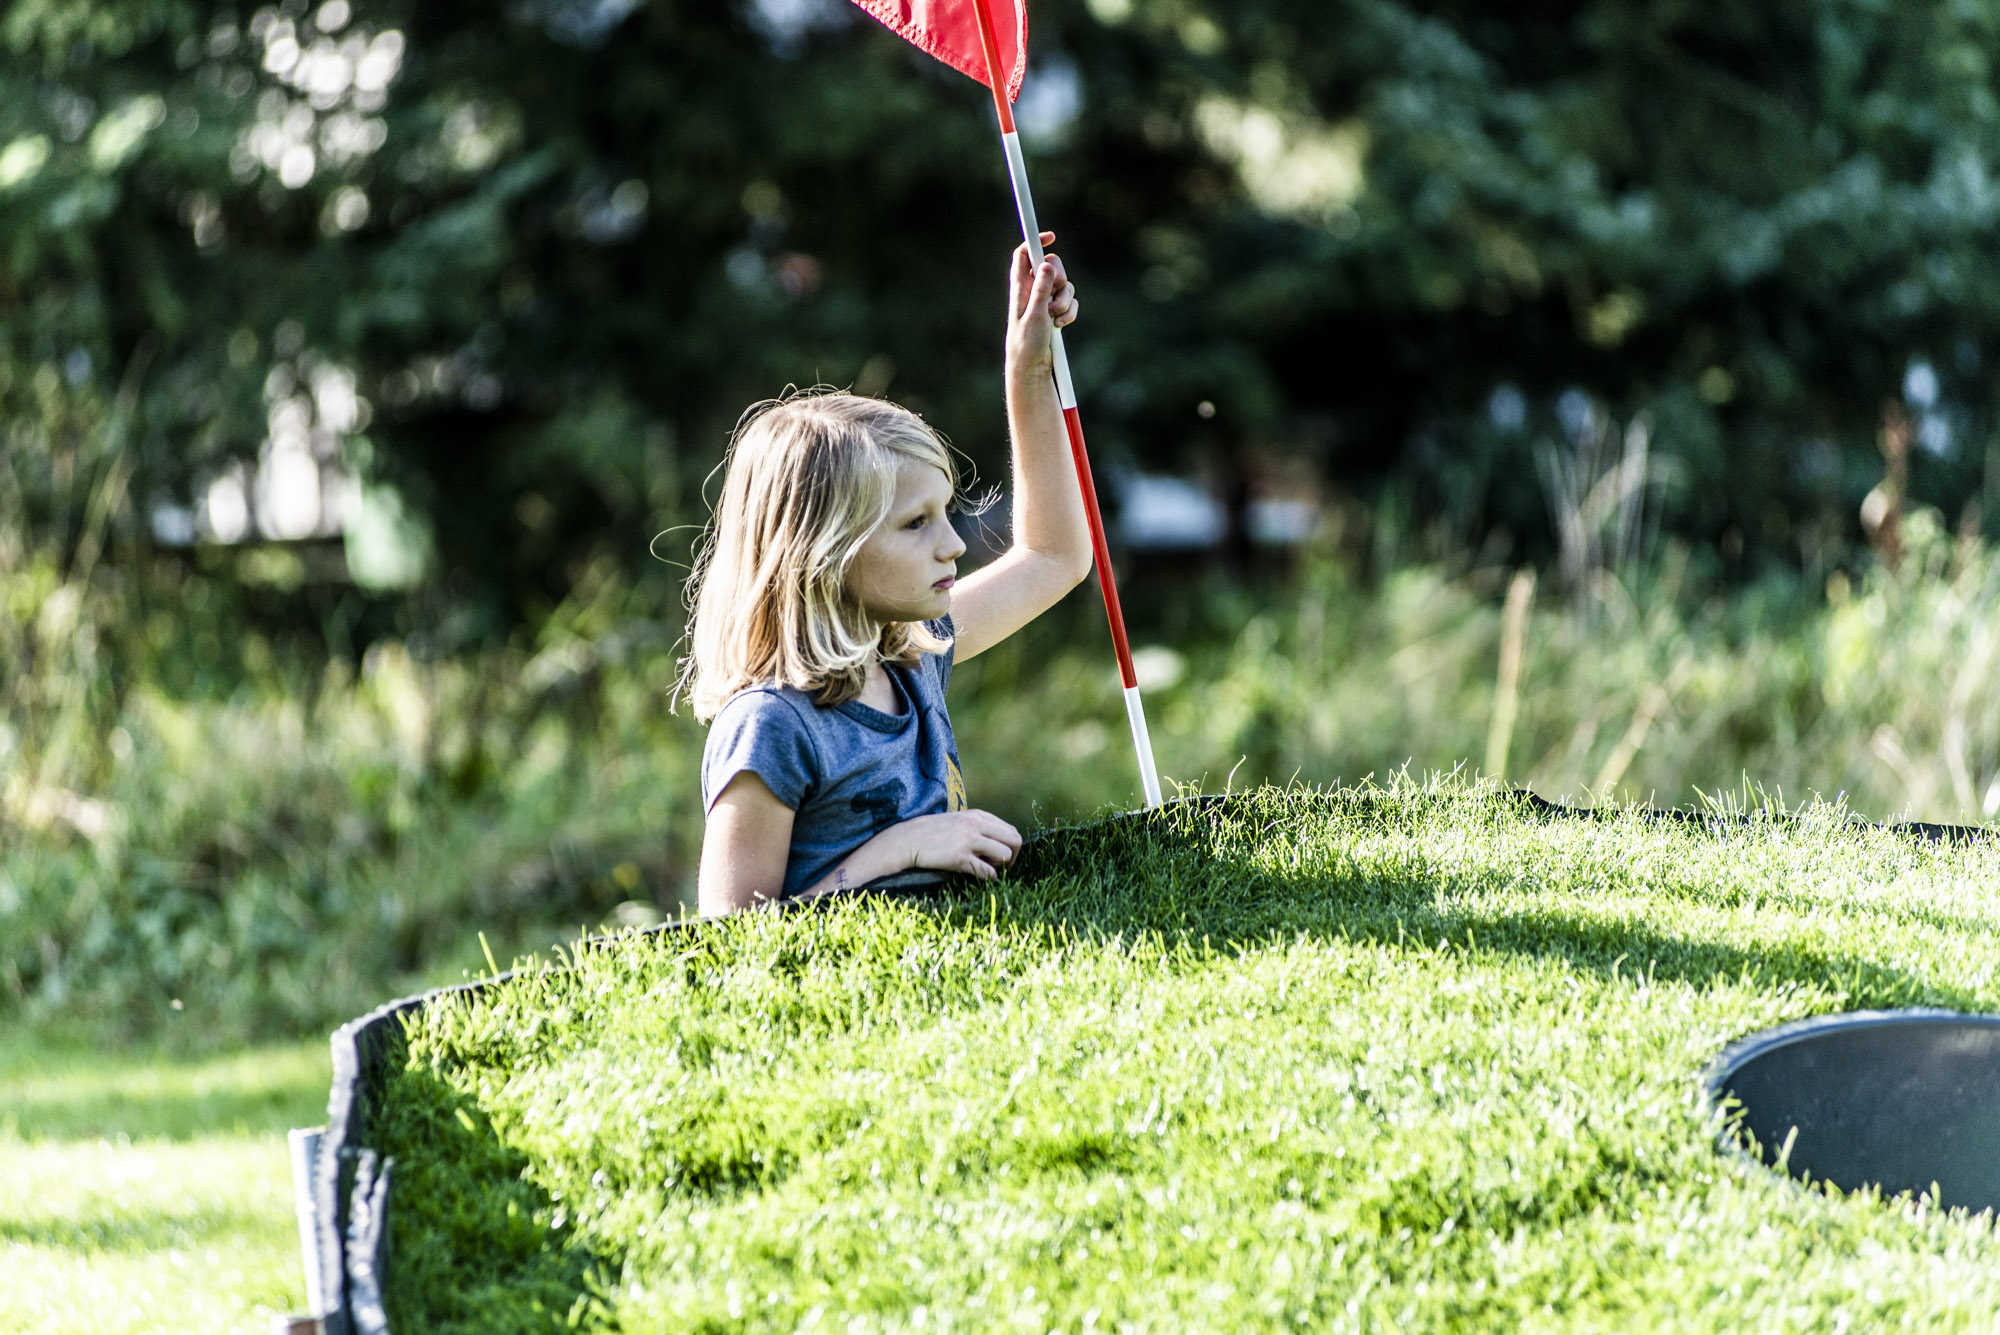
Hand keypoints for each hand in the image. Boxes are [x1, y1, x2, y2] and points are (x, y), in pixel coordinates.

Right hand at [891, 808, 1022, 879]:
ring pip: (1005, 856)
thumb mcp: (958, 821)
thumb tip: (999, 842)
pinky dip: (988, 877)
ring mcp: (968, 840)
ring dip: (1000, 867)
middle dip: (1013, 858)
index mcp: (978, 815)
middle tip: (1001, 868)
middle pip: (1015, 841)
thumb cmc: (933, 833)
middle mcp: (976, 824)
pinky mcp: (959, 857)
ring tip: (987, 869)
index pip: (1011, 830)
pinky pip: (987, 871)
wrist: (907, 840)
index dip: (1011, 847)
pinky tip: (978, 876)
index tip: (1000, 857)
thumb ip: (978, 826)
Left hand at [1006, 231, 1078, 378]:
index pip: (1024, 254)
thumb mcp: (1034, 316)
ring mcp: (1045, 301)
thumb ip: (1040, 290)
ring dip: (1065, 301)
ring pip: (1065, 285)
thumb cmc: (1025, 343)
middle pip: (1051, 266)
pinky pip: (1071, 302)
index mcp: (1020, 287)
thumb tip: (1046, 265)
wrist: (1031, 368)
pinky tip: (1060, 325)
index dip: (1035, 242)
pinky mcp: (1056, 312)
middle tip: (1056, 293)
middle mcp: (1032, 290)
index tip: (1050, 237)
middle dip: (1060, 278)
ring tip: (1054, 318)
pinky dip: (1069, 312)